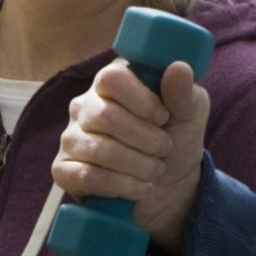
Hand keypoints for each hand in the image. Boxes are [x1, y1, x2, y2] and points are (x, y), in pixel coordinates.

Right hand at [53, 57, 208, 255]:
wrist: (168, 184)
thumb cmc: (176, 138)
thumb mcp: (190, 113)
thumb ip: (184, 92)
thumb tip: (178, 68)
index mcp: (111, 82)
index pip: (112, 78)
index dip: (141, 100)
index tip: (163, 117)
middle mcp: (85, 105)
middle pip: (105, 116)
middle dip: (145, 139)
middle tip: (165, 149)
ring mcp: (71, 137)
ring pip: (99, 149)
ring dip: (138, 165)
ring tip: (157, 170)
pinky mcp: (65, 169)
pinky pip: (87, 176)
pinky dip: (121, 185)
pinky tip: (140, 188)